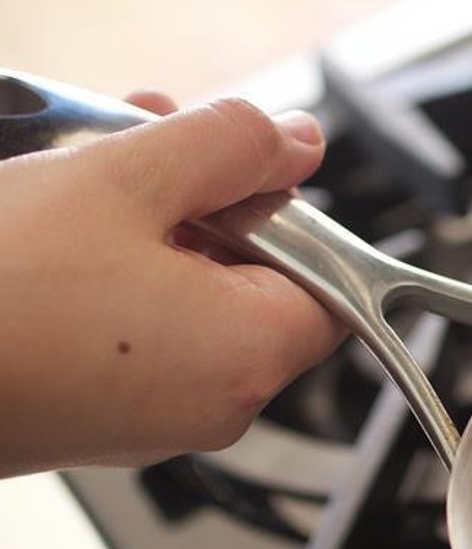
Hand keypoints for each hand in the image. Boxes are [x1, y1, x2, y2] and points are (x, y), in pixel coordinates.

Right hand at [0, 95, 344, 475]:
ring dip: (150, 217)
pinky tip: (64, 215)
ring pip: (184, 295)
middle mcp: (214, 402)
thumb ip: (230, 148)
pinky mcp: (92, 414)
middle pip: (251, 280)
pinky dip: (113, 269)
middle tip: (151, 132)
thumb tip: (296, 142)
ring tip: (90, 157)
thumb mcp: (126, 179)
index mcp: (250, 355)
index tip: (240, 164)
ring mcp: (150, 417)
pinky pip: (133, 329)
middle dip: (205, 193)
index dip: (290, 210)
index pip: (330, 280)